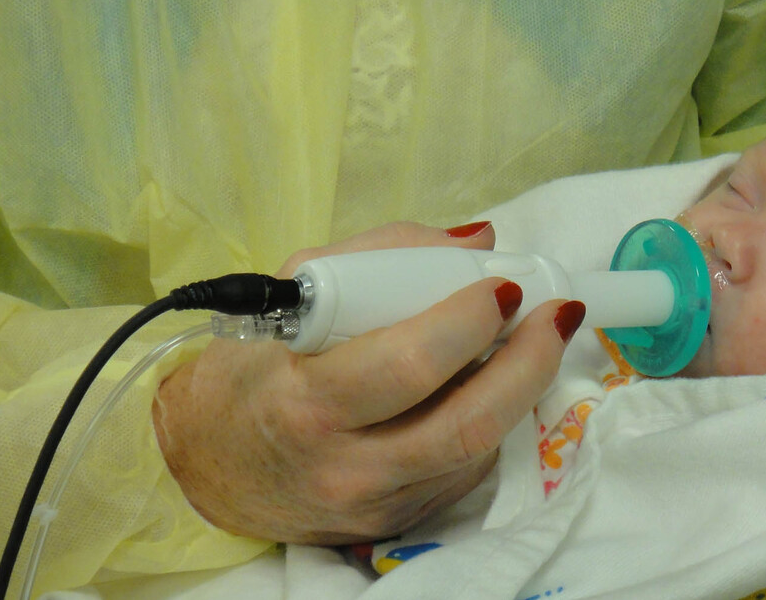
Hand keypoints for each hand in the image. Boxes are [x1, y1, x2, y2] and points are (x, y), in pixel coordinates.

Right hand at [152, 221, 584, 544]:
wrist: (208, 463)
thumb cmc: (252, 368)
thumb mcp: (292, 294)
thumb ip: (382, 256)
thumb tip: (478, 241)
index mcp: (306, 400)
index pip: (405, 366)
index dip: (466, 322)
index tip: (504, 285)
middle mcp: (344, 465)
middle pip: (464, 423)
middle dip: (528, 362)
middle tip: (557, 313)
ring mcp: (376, 503)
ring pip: (476, 451)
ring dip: (524, 389)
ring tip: (538, 339)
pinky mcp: (398, 524)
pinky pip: (464, 471)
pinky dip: (490, 421)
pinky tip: (487, 386)